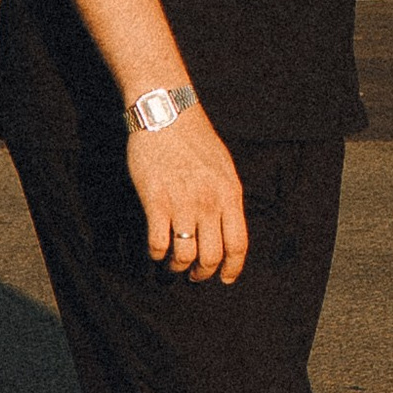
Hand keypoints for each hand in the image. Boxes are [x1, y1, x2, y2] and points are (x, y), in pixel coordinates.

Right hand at [127, 110, 247, 283]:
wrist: (167, 114)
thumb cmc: (195, 139)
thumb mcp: (223, 167)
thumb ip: (227, 197)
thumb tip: (227, 225)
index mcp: (230, 194)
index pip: (238, 244)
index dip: (232, 268)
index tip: (225, 279)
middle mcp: (209, 202)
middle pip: (211, 256)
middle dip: (202, 274)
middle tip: (193, 276)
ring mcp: (182, 203)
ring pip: (184, 256)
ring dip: (176, 268)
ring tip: (171, 267)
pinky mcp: (155, 201)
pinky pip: (157, 243)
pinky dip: (155, 255)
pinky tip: (154, 251)